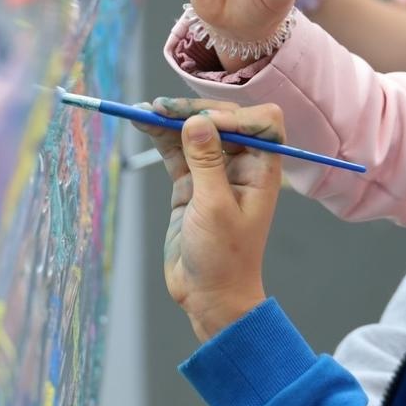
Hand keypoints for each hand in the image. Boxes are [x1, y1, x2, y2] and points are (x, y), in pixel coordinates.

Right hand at [133, 98, 283, 341]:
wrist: (209, 296)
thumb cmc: (224, 258)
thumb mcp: (214, 208)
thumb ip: (206, 162)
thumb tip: (198, 121)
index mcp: (262, 170)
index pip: (261, 122)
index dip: (235, 115)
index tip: (204, 124)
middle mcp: (241, 165)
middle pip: (222, 121)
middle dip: (194, 111)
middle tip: (162, 109)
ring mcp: (213, 173)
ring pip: (195, 133)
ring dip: (171, 120)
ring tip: (145, 111)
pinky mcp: (190, 184)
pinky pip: (176, 152)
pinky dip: (160, 137)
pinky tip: (143, 122)